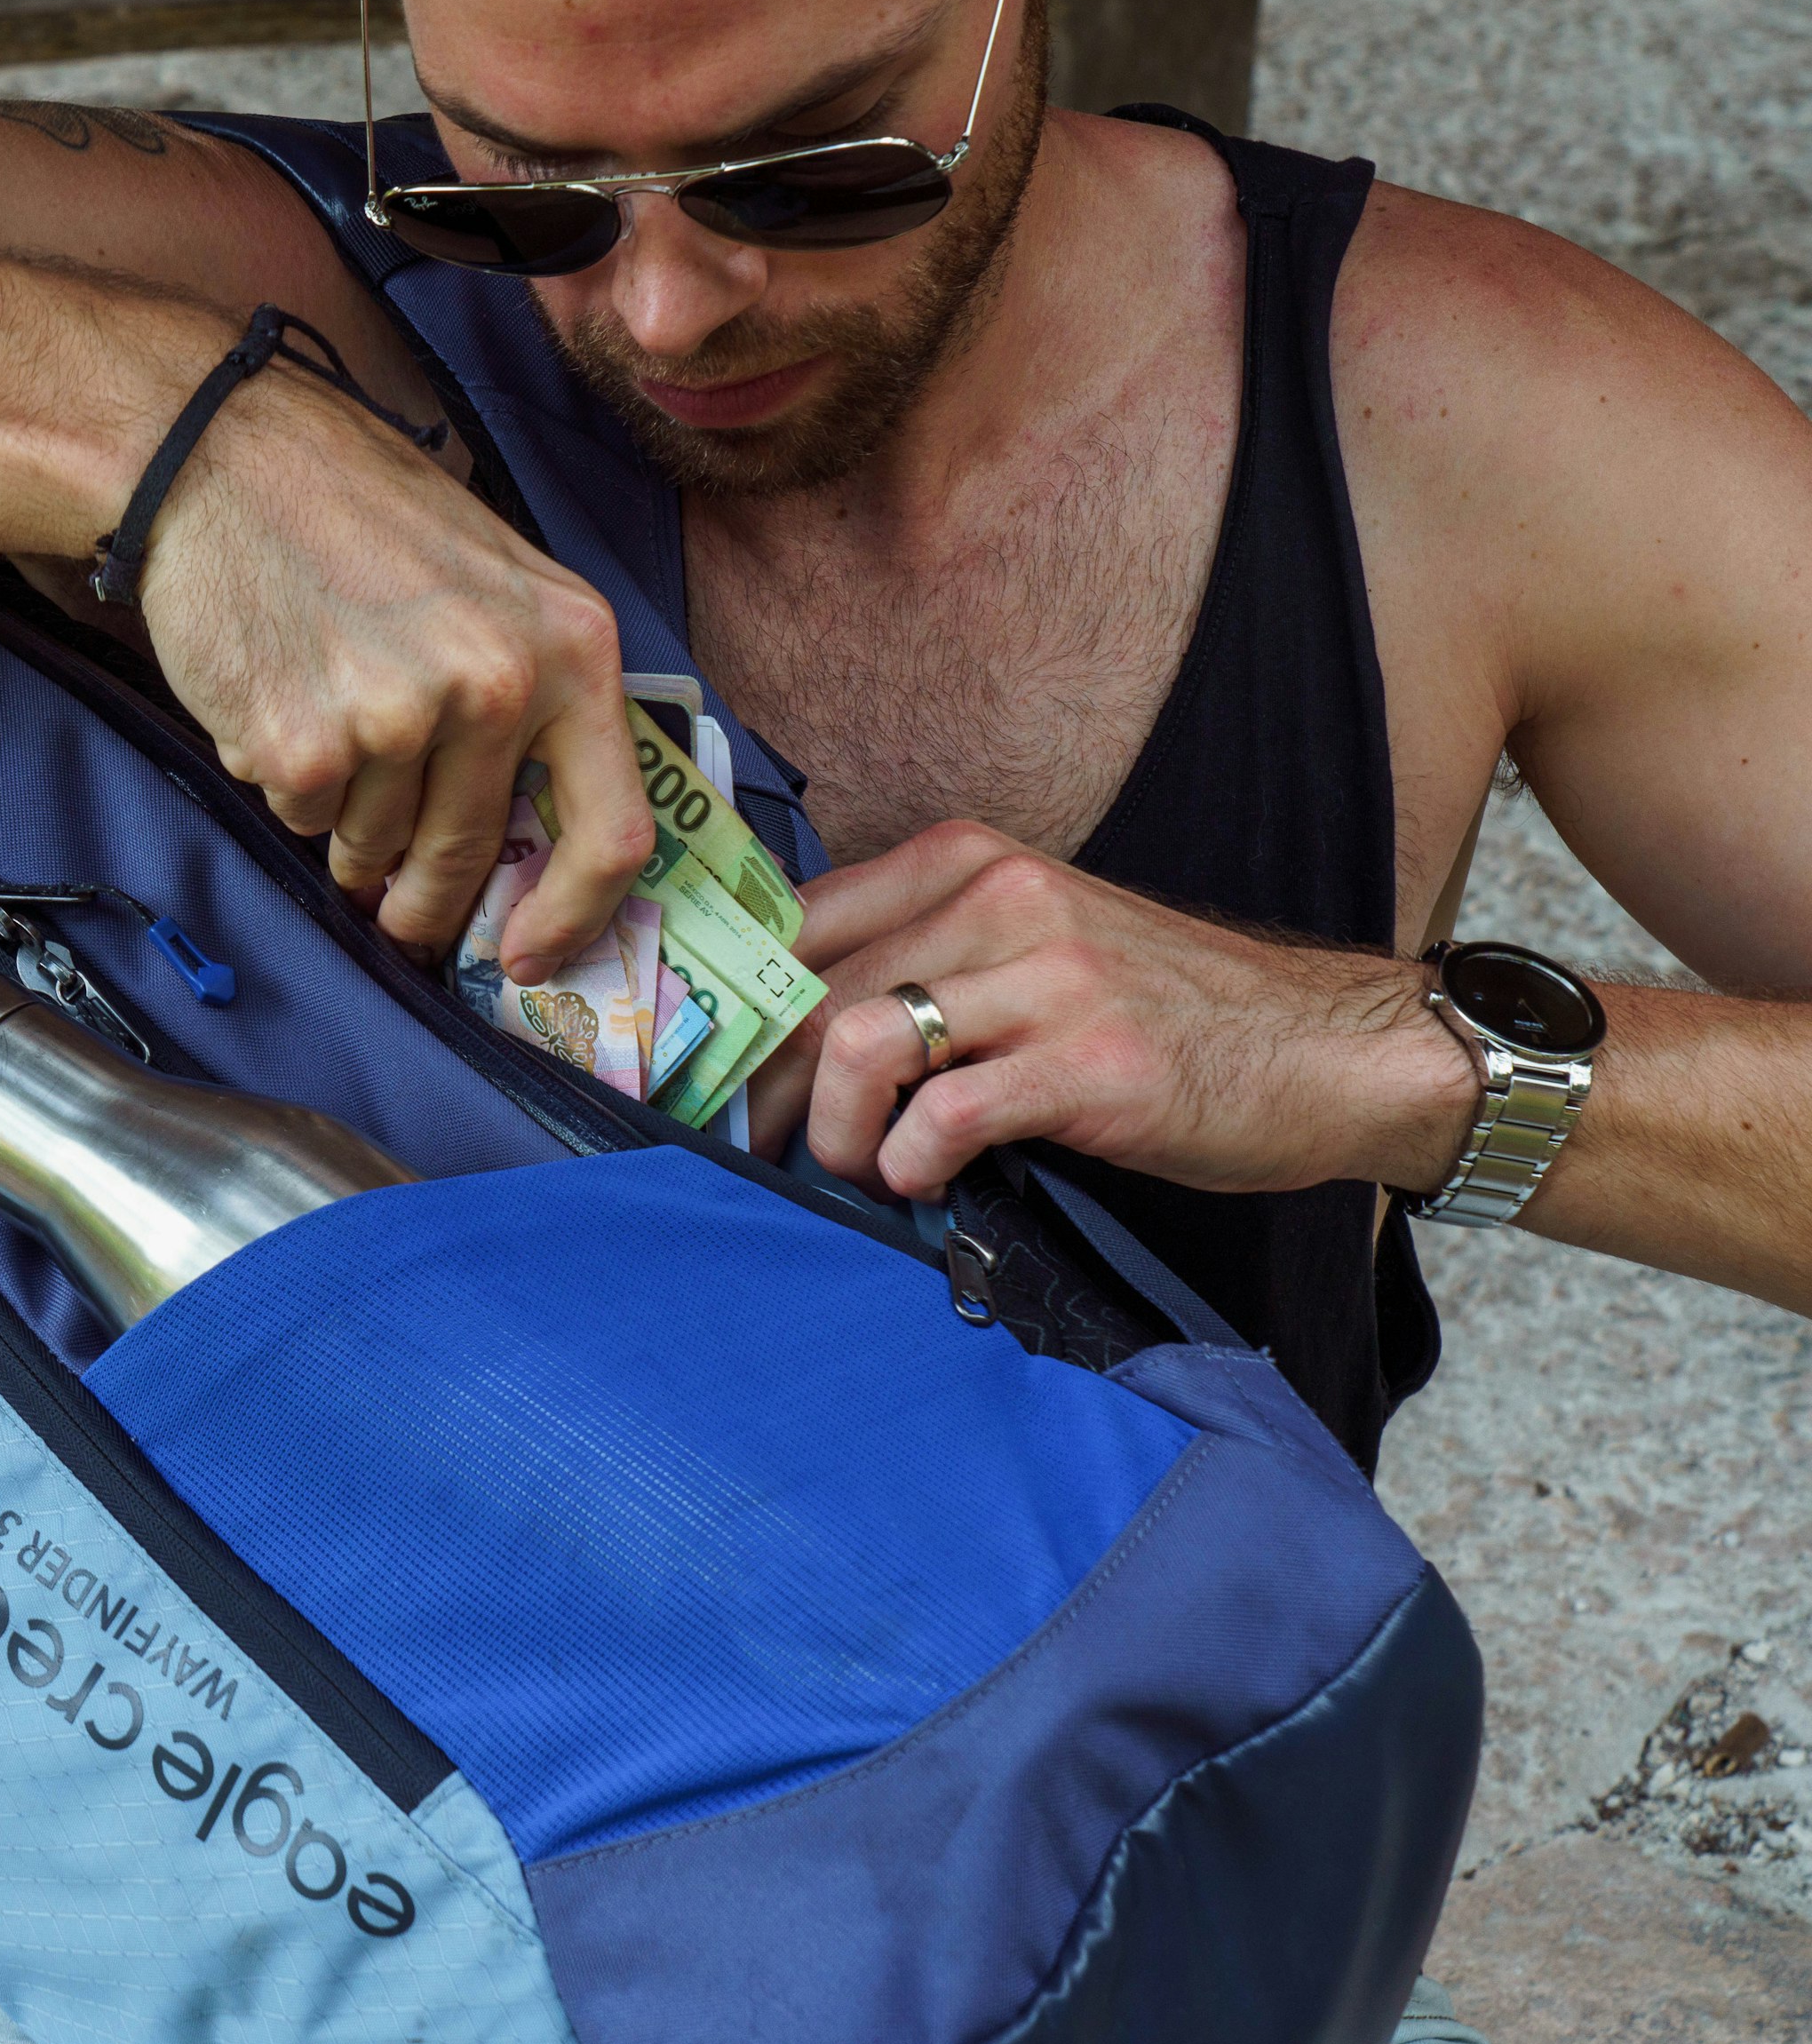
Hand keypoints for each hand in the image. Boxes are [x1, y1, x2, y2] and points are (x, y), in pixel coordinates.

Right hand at [131, 363, 653, 979]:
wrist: (222, 457)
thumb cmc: (361, 509)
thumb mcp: (501, 578)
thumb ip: (538, 691)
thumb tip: (543, 836)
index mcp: (571, 644)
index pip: (615, 833)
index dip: (575, 918)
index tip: (531, 952)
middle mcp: (495, 684)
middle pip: (470, 856)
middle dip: (426, 899)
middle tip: (397, 908)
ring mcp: (397, 719)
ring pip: (375, 843)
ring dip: (345, 823)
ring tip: (323, 727)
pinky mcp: (303, 745)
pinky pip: (301, 817)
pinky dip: (285, 782)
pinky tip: (276, 695)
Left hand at [742, 821, 1476, 1201]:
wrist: (1322, 1049)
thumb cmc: (1161, 1012)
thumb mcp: (1028, 946)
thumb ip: (920, 958)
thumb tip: (788, 1032)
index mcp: (966, 862)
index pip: (795, 925)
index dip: (737, 1012)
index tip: (720, 1078)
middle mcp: (998, 899)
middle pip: (813, 994)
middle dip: (769, 1092)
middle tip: (770, 1151)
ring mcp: (1047, 977)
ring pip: (860, 1047)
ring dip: (833, 1133)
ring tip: (858, 1169)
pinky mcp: (1090, 1062)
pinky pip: (946, 1114)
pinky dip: (910, 1163)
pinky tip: (926, 1182)